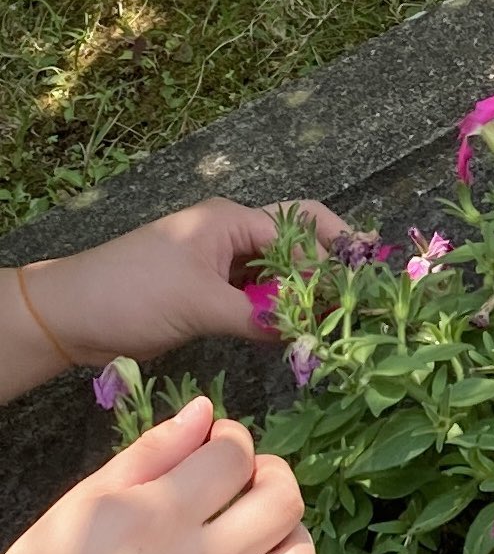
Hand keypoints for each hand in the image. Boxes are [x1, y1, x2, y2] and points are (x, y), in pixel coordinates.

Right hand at [0, 398, 315, 553]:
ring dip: (290, 542)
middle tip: (249, 485)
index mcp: (158, 518)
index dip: (233, 441)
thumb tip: (207, 412)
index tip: (220, 448)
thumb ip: (155, 450)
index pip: (236, 458)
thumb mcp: (89, 496)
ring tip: (260, 539)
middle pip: (285, 504)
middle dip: (274, 479)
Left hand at [26, 197, 345, 364]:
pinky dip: (281, 309)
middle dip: (330, 265)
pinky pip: (260, 294)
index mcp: (230, 221)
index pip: (300, 232)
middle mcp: (232, 234)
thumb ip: (261, 317)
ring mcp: (222, 262)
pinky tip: (300, 329)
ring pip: (280, 271)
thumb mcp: (202, 305)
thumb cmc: (131, 294)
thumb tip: (312, 333)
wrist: (71, 314)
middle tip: (361, 294)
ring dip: (306, 292)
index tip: (353, 295)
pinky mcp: (213, 289)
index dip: (330, 261)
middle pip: (297, 241)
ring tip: (336, 317)